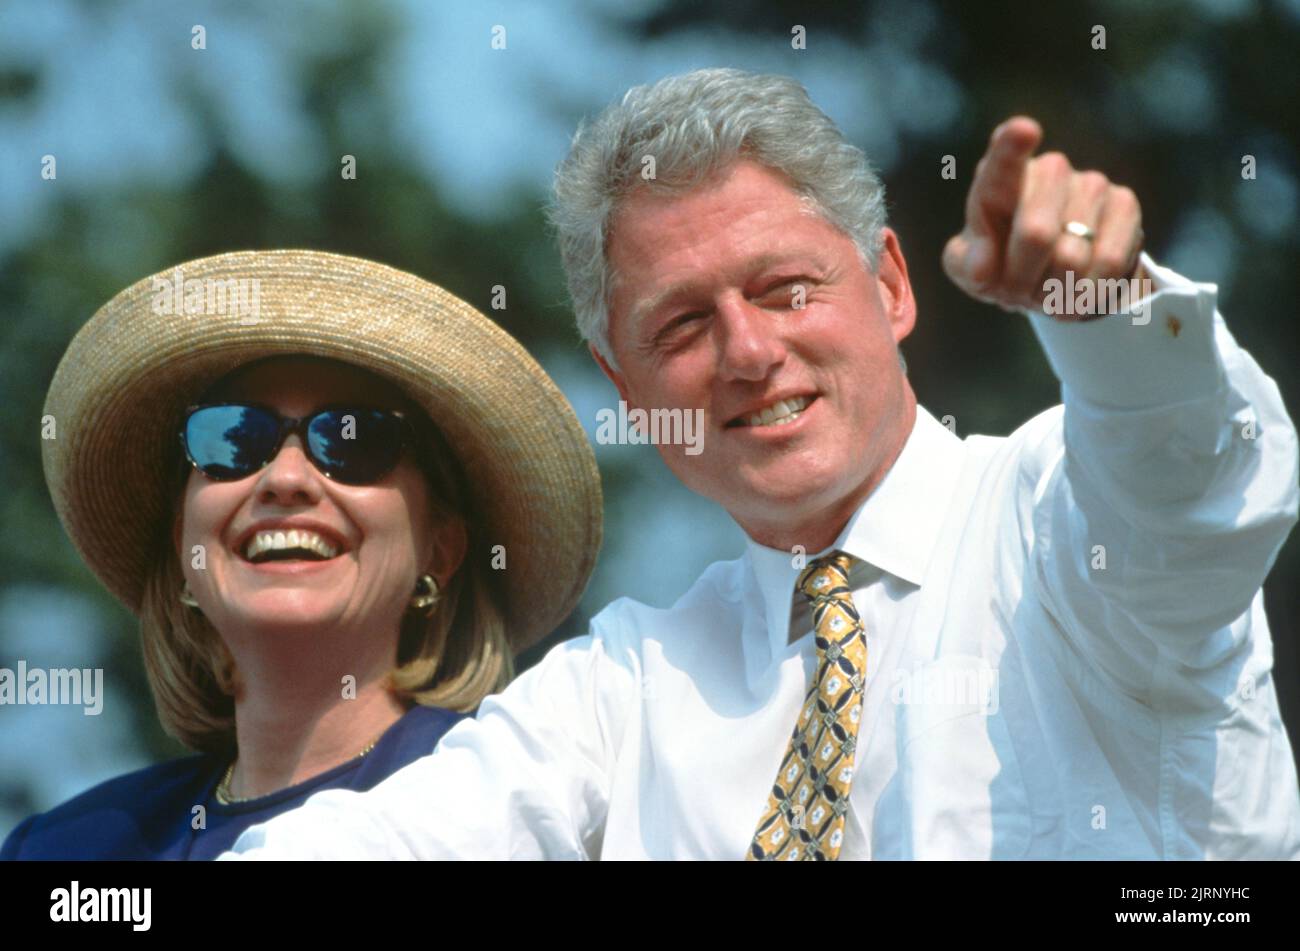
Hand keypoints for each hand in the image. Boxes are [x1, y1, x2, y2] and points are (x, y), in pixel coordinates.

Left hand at [942, 117, 1144, 317]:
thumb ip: (967, 265)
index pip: (1003, 162)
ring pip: (1072, 256)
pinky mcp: (1125, 203)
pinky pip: (1109, 262)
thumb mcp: (972, 269)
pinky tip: (1076, 291)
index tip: (1024, 130)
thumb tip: (984, 265)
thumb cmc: (1001, 264)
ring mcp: (1090, 182)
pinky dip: (1087, 292)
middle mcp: (1047, 169)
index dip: (1012, 146)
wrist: (1054, 273)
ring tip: (1046, 289)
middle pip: (1036, 234)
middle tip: (1017, 292)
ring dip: (1054, 290)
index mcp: (998, 179)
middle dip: (1022, 278)